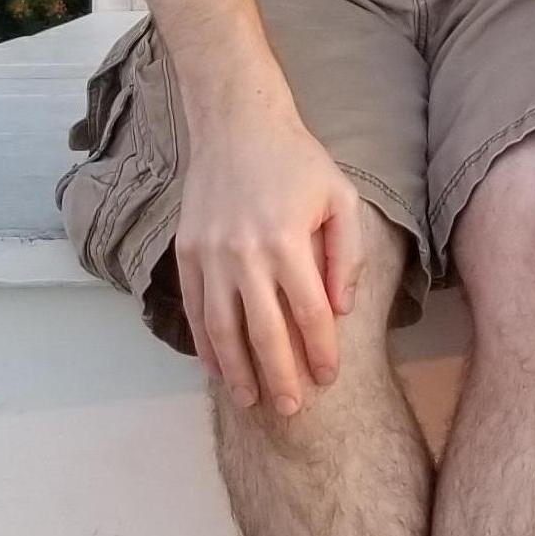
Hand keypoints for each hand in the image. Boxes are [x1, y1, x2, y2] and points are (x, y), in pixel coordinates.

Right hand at [173, 83, 365, 416]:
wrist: (237, 126)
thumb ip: (347, 256)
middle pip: (264, 333)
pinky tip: (217, 367)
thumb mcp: (340, 198)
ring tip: (251, 400)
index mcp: (287, 243)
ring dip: (237, 371)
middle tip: (291, 410)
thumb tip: (341, 309)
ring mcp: (211, 256)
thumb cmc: (297, 161)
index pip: (308, 314)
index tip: (328, 378)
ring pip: (222, 330)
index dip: (320, 351)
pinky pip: (195, 309)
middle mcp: (245, 255)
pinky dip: (205, 343)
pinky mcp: (187, 253)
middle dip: (280, 377)